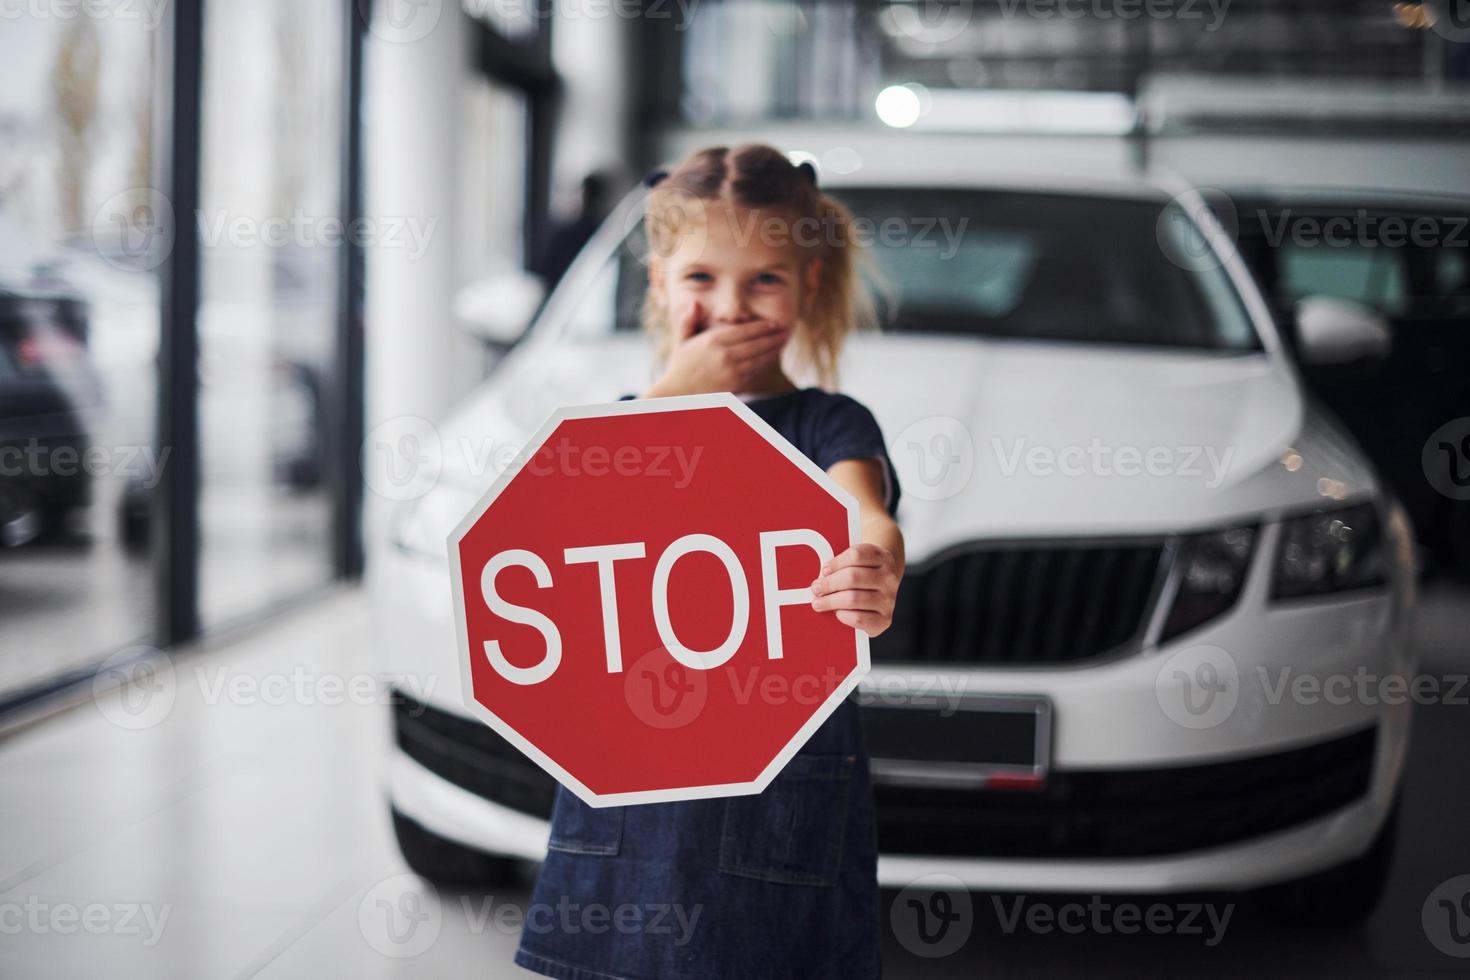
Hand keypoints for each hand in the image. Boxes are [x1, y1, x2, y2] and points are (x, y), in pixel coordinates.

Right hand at [643, 300, 790, 397]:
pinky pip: (754, 372)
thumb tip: (693, 302)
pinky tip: (771, 359)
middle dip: (773, 337)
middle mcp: (724, 355)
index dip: (762, 327)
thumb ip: (687, 320)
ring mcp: (731, 371)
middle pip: (756, 343)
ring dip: (773, 350)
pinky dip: (765, 365)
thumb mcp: (681, 340)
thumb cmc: (680, 366)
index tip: (773, 323)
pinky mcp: (735, 385)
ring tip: (783, 343)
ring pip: (759, 358)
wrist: (678, 393)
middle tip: (786, 331)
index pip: (744, 331)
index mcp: (713, 341)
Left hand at [809, 542, 901, 636]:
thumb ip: (842, 566)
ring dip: (830, 601)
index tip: (824, 570)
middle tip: (816, 588)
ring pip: (853, 598)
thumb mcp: (859, 565)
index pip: (857, 555)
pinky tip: (837, 612)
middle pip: (853, 576)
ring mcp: (889, 600)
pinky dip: (843, 615)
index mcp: (884, 558)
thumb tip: (819, 579)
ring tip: (818, 603)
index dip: (836, 562)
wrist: (885, 596)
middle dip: (829, 583)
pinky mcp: (885, 620)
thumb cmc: (865, 578)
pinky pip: (859, 618)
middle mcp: (889, 578)